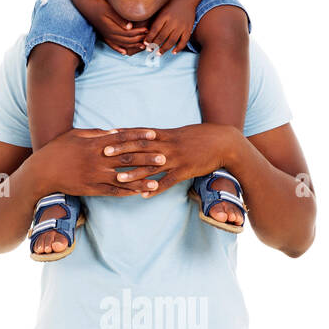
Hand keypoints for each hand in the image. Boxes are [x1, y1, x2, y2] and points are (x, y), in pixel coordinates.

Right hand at [37, 126, 167, 197]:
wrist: (42, 172)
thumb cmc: (57, 150)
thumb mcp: (75, 135)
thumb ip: (96, 133)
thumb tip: (114, 131)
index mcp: (95, 144)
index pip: (122, 138)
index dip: (139, 135)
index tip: (154, 134)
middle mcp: (98, 159)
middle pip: (127, 157)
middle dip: (147, 157)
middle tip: (165, 157)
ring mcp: (95, 175)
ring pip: (124, 177)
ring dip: (142, 179)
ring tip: (158, 180)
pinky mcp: (92, 189)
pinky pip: (113, 192)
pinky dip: (128, 192)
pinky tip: (140, 193)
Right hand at [85, 0, 148, 54]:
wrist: (86, 6)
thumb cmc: (98, 5)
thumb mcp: (109, 9)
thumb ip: (119, 18)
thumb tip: (130, 27)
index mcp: (112, 28)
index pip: (128, 33)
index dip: (138, 32)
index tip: (147, 30)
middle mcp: (109, 35)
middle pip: (127, 40)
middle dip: (138, 40)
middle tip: (148, 38)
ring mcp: (106, 36)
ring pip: (121, 44)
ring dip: (132, 46)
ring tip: (141, 46)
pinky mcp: (104, 35)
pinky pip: (112, 45)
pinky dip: (118, 49)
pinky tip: (124, 52)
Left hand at [98, 123, 241, 196]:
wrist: (224, 142)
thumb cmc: (201, 136)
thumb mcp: (180, 132)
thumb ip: (162, 135)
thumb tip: (147, 135)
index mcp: (166, 135)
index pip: (140, 134)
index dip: (123, 134)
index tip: (106, 135)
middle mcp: (168, 146)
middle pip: (141, 148)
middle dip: (122, 151)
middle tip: (104, 154)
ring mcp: (177, 159)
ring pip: (152, 167)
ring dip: (134, 173)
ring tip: (119, 178)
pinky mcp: (185, 171)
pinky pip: (168, 181)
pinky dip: (156, 188)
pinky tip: (144, 195)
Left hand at [144, 0, 197, 54]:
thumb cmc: (171, 4)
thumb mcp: (161, 9)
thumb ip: (156, 20)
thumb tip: (146, 33)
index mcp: (164, 15)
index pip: (155, 29)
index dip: (149, 38)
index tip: (145, 44)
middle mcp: (173, 21)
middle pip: (162, 36)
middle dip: (155, 45)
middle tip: (150, 50)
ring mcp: (181, 26)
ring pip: (172, 40)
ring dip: (164, 48)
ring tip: (159, 53)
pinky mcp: (188, 29)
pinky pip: (184, 41)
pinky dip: (178, 48)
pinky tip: (173, 52)